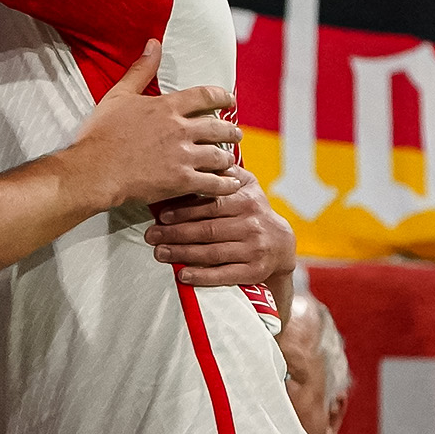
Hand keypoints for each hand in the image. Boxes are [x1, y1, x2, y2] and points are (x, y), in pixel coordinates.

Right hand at [65, 41, 243, 210]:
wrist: (94, 169)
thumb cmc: (101, 133)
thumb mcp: (118, 95)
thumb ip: (141, 70)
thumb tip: (154, 44)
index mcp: (167, 107)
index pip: (205, 96)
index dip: (222, 97)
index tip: (230, 100)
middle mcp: (180, 129)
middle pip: (218, 127)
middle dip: (231, 130)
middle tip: (236, 132)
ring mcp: (183, 156)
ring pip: (219, 155)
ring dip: (228, 157)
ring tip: (230, 160)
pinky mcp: (181, 181)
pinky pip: (213, 183)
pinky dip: (226, 184)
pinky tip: (231, 184)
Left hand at [145, 168, 297, 286]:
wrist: (282, 244)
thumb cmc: (254, 211)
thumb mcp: (247, 187)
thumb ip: (226, 174)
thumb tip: (201, 157)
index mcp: (247, 201)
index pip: (212, 206)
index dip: (184, 211)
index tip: (161, 216)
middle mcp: (252, 225)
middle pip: (207, 231)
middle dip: (175, 234)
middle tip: (151, 235)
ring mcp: (254, 250)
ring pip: (212, 253)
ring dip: (182, 254)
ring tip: (159, 253)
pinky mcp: (255, 272)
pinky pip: (224, 275)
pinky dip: (202, 276)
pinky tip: (182, 275)